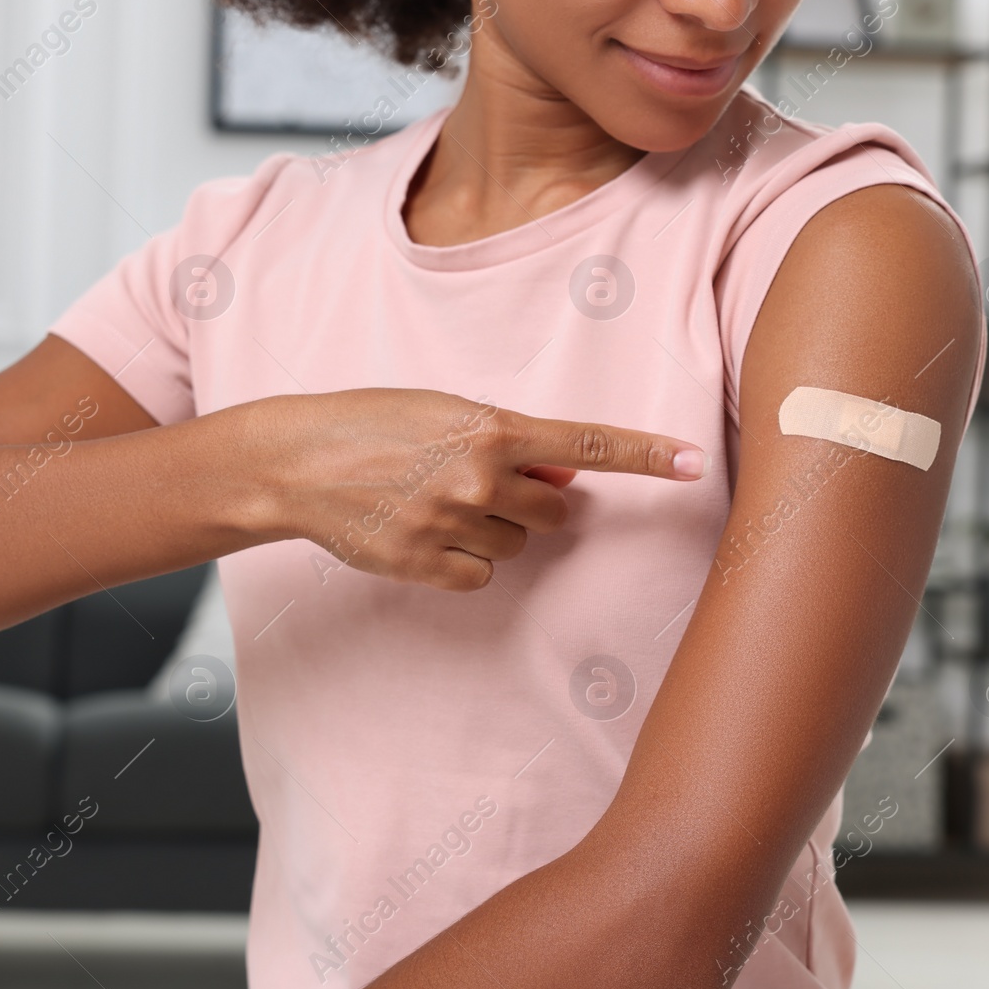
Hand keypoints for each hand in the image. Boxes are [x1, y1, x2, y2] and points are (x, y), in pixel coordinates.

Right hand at [249, 389, 705, 590]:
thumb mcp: (441, 412)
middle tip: (482, 484)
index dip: (646, 455)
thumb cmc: (368, 424)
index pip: (587, 445)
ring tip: (435, 503)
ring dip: (492, 530)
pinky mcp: (424, 563)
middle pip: (555, 512)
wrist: (295, 462)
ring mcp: (452, 523)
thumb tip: (560, 479)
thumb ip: (505, 442)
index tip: (694, 461)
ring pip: (516, 546)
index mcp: (490, 428)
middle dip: (534, 503)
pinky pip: (480, 576)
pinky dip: (462, 561)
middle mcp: (479, 476)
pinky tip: (422, 534)